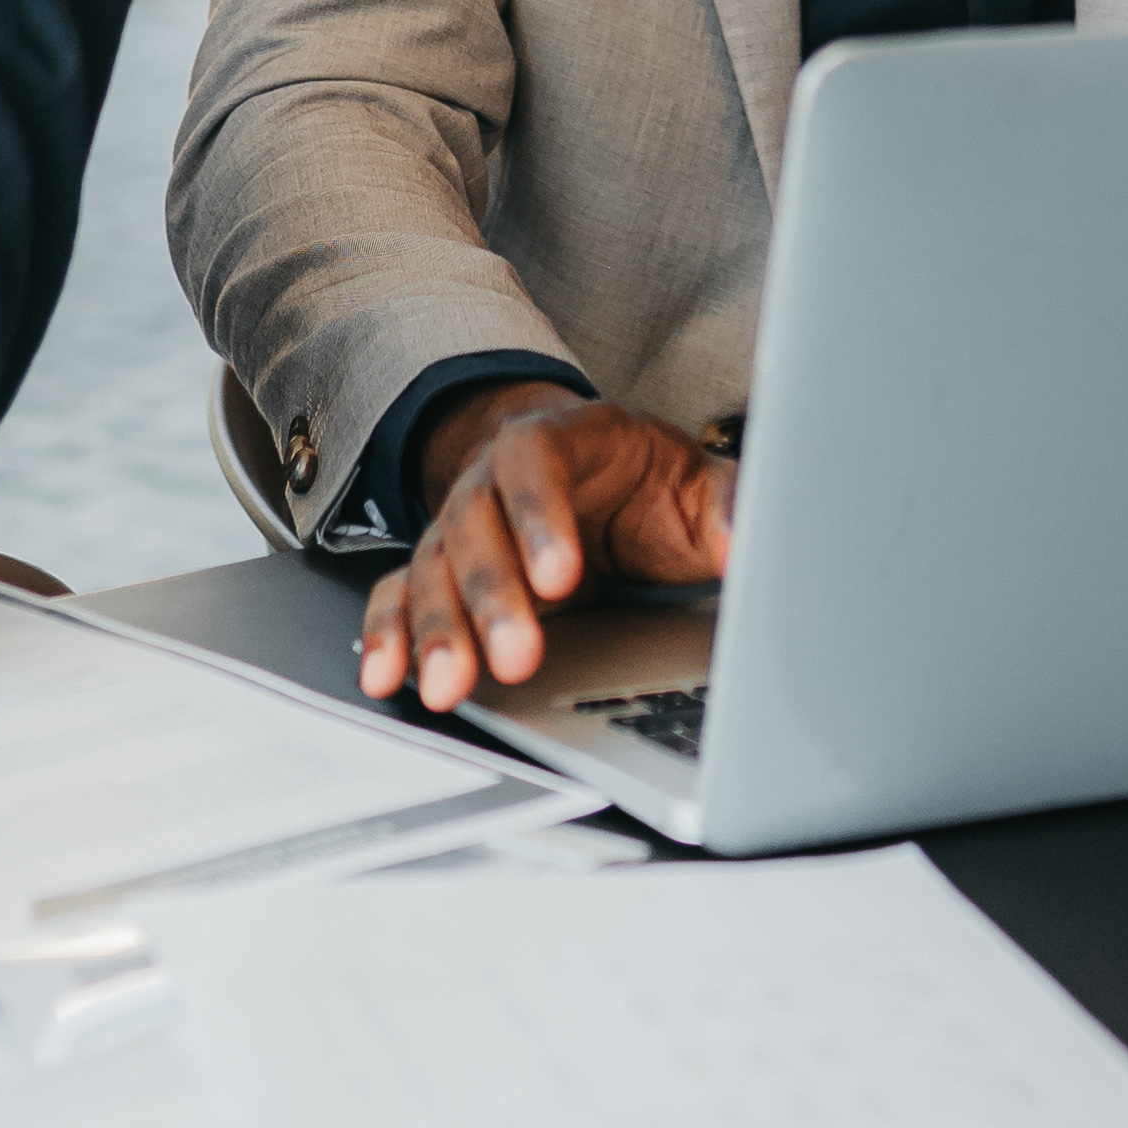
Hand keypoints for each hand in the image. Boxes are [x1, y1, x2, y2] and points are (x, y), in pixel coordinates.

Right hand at [357, 391, 734, 713]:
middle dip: (493, 597)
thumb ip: (725, 506)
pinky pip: (401, 595)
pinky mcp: (443, 570)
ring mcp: (462, 526)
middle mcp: (495, 478)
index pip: (536, 463)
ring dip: (437, 629)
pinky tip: (386, 673)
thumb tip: (741, 543)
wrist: (596, 475)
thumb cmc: (646, 481)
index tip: (564, 576)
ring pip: (434, 569)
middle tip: (516, 658)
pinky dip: (389, 633)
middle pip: (476, 527)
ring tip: (447, 687)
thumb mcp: (697, 482)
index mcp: (563, 440)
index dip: (542, 517)